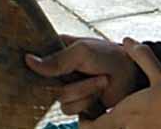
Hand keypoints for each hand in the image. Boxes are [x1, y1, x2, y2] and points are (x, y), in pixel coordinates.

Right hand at [25, 35, 140, 115]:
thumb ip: (57, 59)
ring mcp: (67, 87)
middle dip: (72, 82)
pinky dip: (87, 102)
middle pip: (46, 84)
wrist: (132, 76)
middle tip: (92, 73)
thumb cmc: (109, 56)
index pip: (34, 58)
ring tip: (102, 81)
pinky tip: (99, 93)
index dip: (36, 65)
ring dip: (84, 92)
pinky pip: (70, 110)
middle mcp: (58, 70)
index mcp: (57, 50)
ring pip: (60, 99)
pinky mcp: (76, 103)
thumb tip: (28, 61)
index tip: (48, 66)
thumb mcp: (83, 52)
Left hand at [88, 39, 160, 128]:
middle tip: (101, 114)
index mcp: (128, 113)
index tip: (87, 112)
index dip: (85, 121)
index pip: (93, 127)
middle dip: (100, 126)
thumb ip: (141, 57)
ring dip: (119, 127)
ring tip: (122, 118)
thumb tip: (127, 41)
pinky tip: (147, 122)